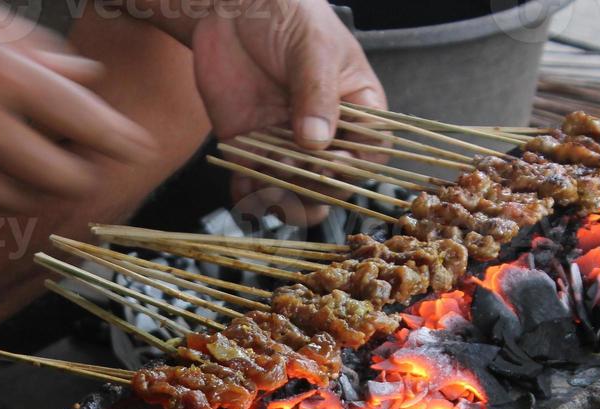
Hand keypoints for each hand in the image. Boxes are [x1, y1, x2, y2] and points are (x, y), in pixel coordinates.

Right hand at [0, 0, 157, 212]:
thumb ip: (38, 52)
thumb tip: (87, 80)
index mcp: (0, 74)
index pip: (85, 122)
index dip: (121, 140)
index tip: (138, 145)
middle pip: (63, 178)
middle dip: (83, 170)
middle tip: (83, 155)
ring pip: (22, 201)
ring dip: (40, 186)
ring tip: (39, 162)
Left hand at [185, 0, 385, 220]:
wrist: (232, 7)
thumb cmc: (288, 14)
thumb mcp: (312, 48)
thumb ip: (316, 93)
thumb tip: (317, 141)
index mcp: (357, 110)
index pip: (368, 154)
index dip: (351, 168)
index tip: (328, 164)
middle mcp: (325, 135)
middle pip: (332, 183)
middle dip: (315, 188)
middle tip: (294, 171)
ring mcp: (287, 145)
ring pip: (295, 192)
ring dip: (283, 198)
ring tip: (268, 180)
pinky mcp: (251, 149)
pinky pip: (252, 185)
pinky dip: (247, 195)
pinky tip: (243, 186)